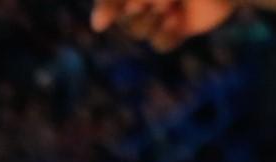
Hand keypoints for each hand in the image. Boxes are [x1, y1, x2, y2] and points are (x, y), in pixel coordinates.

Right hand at [90, 0, 237, 47]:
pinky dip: (168, 34)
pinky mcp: (178, 29)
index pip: (110, 3)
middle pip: (123, 19)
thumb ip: (114, 1)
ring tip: (172, 6)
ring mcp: (161, 13)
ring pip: (139, 32)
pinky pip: (159, 44)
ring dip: (153, 21)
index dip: (111, 7)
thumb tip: (96, 26)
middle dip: (140, 9)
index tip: (121, 11)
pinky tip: (179, 20)